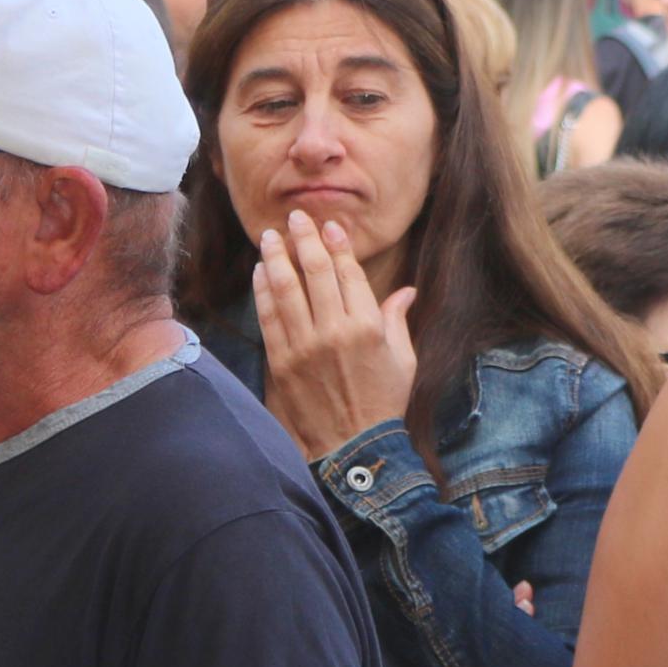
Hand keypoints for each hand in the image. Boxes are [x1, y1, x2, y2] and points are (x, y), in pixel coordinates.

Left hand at [255, 215, 417, 460]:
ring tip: (271, 236)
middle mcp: (335, 332)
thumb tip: (406, 291)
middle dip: (305, 240)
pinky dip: (263, 291)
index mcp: (368, 327)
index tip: (329, 226)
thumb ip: (398, 320)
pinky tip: (261, 272)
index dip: (337, 246)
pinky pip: (269, 318)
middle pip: (315, 273)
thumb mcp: (403, 361)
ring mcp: (305, 347)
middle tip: (296, 218)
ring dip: (277, 258)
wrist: (354, 448)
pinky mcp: (282, 363)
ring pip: (286, 290)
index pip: (348, 274)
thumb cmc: (383, 403)